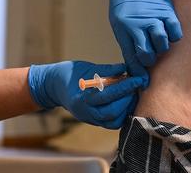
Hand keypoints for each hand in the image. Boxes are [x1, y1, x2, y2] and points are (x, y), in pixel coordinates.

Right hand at [27, 61, 144, 128]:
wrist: (52, 87)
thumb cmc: (68, 74)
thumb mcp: (86, 68)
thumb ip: (106, 70)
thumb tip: (125, 68)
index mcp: (80, 99)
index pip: (107, 96)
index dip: (124, 87)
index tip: (137, 78)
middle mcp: (85, 113)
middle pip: (112, 112)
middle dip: (128, 98)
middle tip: (138, 84)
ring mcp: (89, 119)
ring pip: (113, 121)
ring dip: (127, 107)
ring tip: (133, 92)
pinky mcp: (93, 121)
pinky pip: (111, 123)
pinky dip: (122, 113)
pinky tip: (127, 100)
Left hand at [109, 0, 182, 84]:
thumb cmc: (125, 6)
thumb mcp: (119, 24)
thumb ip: (129, 43)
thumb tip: (138, 69)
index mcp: (123, 28)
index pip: (131, 57)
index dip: (139, 72)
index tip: (144, 81)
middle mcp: (138, 23)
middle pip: (148, 54)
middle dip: (149, 60)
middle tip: (150, 55)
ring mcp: (153, 16)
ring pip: (162, 43)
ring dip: (161, 48)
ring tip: (158, 43)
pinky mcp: (167, 10)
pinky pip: (175, 31)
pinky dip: (174, 36)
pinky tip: (168, 34)